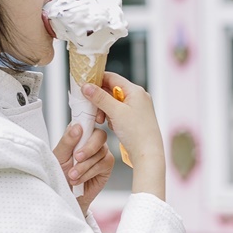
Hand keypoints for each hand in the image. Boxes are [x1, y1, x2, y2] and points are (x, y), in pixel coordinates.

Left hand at [53, 121, 114, 213]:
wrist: (66, 194)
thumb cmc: (61, 174)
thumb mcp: (59, 156)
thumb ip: (67, 141)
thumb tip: (77, 127)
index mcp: (79, 134)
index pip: (87, 121)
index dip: (88, 122)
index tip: (82, 128)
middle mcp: (92, 141)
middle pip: (99, 135)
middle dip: (88, 148)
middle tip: (76, 158)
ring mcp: (101, 152)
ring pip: (99, 152)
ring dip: (84, 166)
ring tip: (72, 175)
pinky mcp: (107, 165)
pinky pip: (102, 164)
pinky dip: (89, 173)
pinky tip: (79, 179)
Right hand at [81, 73, 165, 200]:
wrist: (148, 154)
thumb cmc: (137, 133)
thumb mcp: (115, 112)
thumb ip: (100, 97)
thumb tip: (86, 86)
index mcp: (136, 91)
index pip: (112, 77)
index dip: (97, 80)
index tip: (85, 87)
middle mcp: (138, 97)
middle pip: (112, 90)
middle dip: (100, 100)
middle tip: (93, 110)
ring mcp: (137, 108)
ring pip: (114, 102)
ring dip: (104, 110)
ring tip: (101, 120)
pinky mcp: (135, 118)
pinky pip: (118, 112)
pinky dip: (111, 117)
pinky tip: (110, 125)